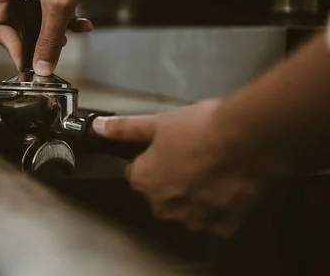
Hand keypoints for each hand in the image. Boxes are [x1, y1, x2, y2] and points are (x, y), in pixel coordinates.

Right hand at [0, 0, 118, 75]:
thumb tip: (41, 69)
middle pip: (14, 25)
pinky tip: (83, 25)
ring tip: (67, 40)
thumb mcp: (59, 5)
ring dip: (52, 34)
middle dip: (34, 40)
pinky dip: (65, 23)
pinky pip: (50, 14)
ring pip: (35, 22)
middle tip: (48, 56)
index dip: (10, 45)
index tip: (27, 61)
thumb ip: (49, 41)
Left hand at [92, 100, 289, 237]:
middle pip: (162, 194)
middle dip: (173, 179)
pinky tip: (228, 186)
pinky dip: (220, 208)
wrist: (249, 139)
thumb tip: (99, 127)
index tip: (169, 148)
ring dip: (195, 196)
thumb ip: (126, 128)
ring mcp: (194, 219)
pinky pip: (216, 221)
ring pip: (187, 210)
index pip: (138, 173)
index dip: (152, 159)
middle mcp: (164, 206)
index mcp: (144, 181)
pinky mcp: (224, 226)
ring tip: (213, 169)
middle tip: (193, 155)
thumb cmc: (201, 128)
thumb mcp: (159, 122)